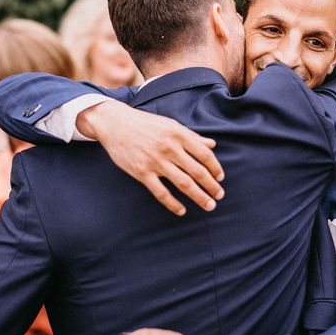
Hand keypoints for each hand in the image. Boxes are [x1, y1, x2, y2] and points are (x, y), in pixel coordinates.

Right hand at [77, 101, 224, 215]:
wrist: (115, 124)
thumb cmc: (144, 124)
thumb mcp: (170, 125)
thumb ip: (192, 137)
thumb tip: (212, 144)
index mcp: (178, 134)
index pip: (204, 154)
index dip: (215, 168)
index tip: (220, 178)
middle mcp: (169, 148)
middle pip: (197, 171)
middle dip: (211, 186)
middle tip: (219, 195)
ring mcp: (155, 161)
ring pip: (183, 183)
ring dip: (199, 196)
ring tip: (209, 205)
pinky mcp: (142, 172)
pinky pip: (161, 192)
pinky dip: (173, 203)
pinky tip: (181, 210)